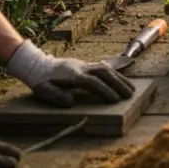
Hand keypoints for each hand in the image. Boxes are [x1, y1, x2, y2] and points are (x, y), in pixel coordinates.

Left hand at [5, 40, 134, 107]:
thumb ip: (56, 96)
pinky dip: (114, 73)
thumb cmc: (41, 81)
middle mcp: (81, 68)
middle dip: (119, 83)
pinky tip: (121, 80)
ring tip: (131, 89)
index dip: (105, 91)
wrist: (37, 65)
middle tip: (130, 95)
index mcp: (72, 76)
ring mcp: (84, 65)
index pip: (93, 82)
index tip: (115, 100)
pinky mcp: (85, 65)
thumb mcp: (43, 91)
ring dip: (120, 78)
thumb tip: (71, 102)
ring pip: (106, 69)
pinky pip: (103, 67)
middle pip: (104, 73)